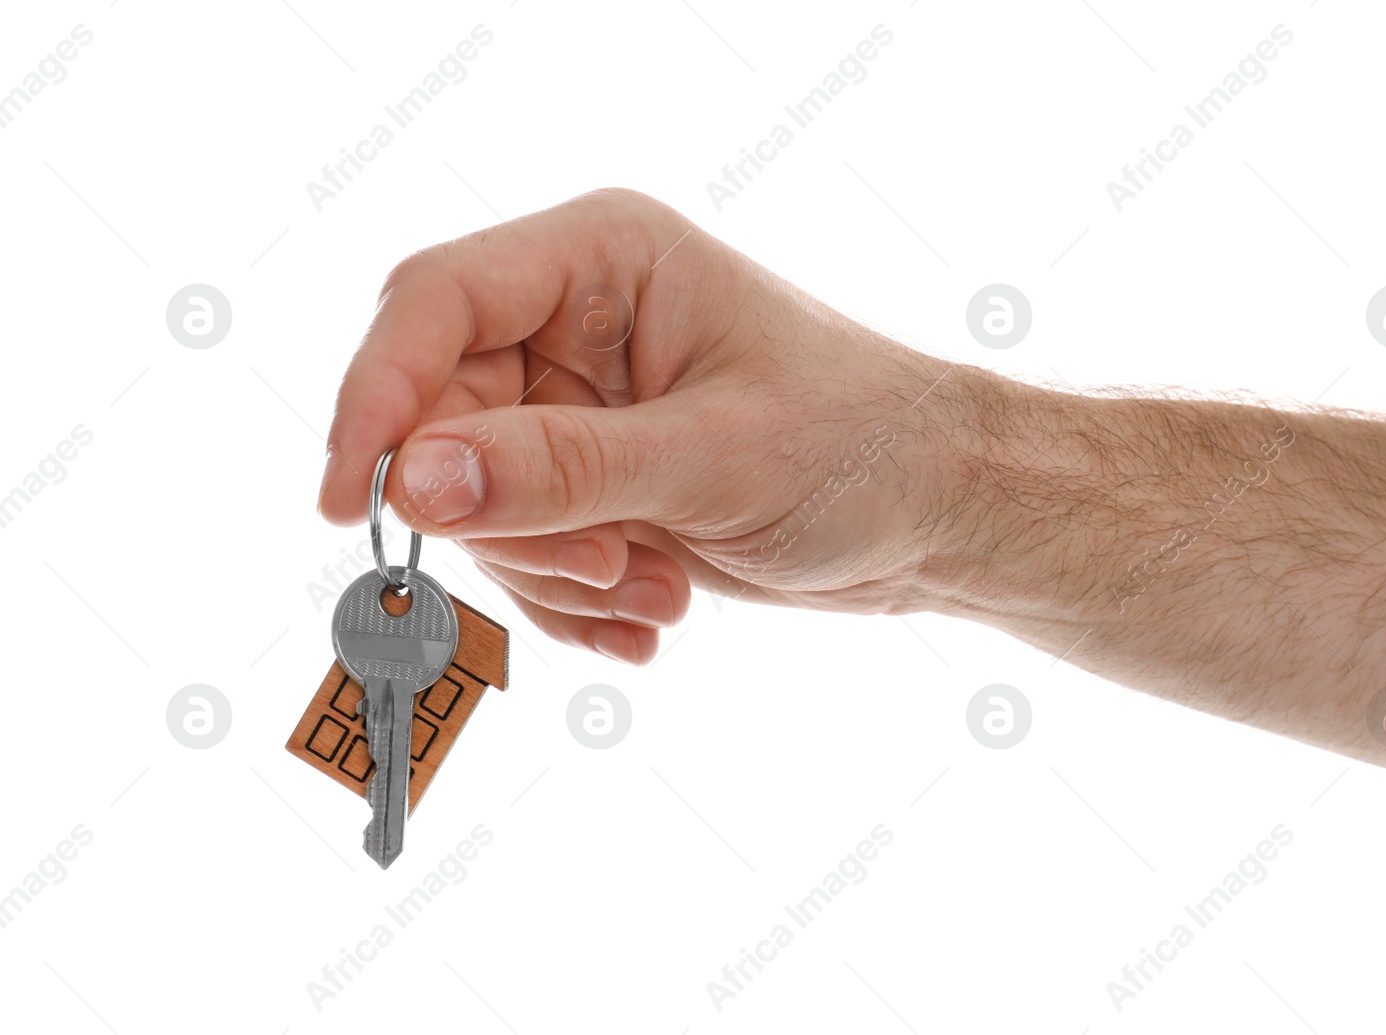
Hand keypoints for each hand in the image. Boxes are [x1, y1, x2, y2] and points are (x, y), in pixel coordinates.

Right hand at [318, 189, 974, 662]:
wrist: (937, 514)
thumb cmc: (861, 445)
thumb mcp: (713, 458)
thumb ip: (561, 470)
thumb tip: (417, 483)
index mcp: (600, 260)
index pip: (433, 303)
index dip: (377, 398)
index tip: (357, 504)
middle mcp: (570, 324)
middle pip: (441, 419)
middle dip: (505, 520)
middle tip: (598, 567)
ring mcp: (575, 408)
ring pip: (474, 502)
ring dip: (552, 571)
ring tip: (659, 586)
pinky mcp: (591, 483)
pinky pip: (521, 550)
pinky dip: (573, 600)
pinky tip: (654, 614)